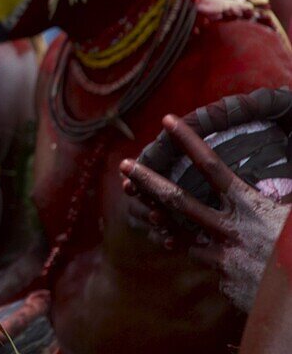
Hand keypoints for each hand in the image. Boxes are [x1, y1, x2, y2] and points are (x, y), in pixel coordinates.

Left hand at [119, 114, 289, 311]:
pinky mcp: (221, 277)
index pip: (212, 167)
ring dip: (157, 213)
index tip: (168, 121)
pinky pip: (196, 254)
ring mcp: (222, 254)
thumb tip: (274, 179)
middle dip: (148, 180)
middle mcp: (230, 228)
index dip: (189, 141)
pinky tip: (173, 234)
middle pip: (178, 200)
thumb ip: (272, 195)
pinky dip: (186, 243)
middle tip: (124, 165)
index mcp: (250, 206)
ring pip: (179, 229)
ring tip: (133, 194)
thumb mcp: (288, 214)